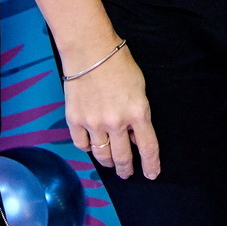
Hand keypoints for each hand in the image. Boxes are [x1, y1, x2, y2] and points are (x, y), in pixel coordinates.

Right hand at [64, 45, 159, 180]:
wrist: (90, 50)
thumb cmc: (119, 64)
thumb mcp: (139, 89)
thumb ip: (138, 115)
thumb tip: (135, 138)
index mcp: (138, 113)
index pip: (148, 148)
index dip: (151, 165)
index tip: (152, 174)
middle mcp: (116, 122)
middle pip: (122, 158)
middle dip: (126, 169)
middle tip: (126, 173)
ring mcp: (93, 123)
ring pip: (102, 155)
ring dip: (107, 163)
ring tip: (110, 163)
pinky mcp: (75, 120)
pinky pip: (83, 145)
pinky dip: (89, 148)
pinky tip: (93, 145)